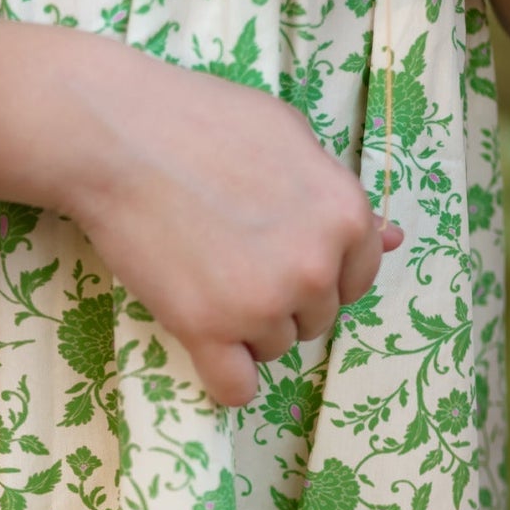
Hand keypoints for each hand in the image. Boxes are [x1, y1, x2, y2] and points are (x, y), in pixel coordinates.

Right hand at [69, 59, 399, 408]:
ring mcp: (263, 303)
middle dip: (280, 298)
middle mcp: (315, 266)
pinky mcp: (208, 329)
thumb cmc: (200, 121)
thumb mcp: (289, 136)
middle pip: (315, 318)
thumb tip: (392, 239)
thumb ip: (337, 193)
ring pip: (274, 348)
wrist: (117, 136)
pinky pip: (235, 388)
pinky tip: (202, 343)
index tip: (272, 250)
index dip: (314, 267)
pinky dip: (222, 374)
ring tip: (202, 277)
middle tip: (227, 256)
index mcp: (345, 215)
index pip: (356, 278)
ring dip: (244, 328)